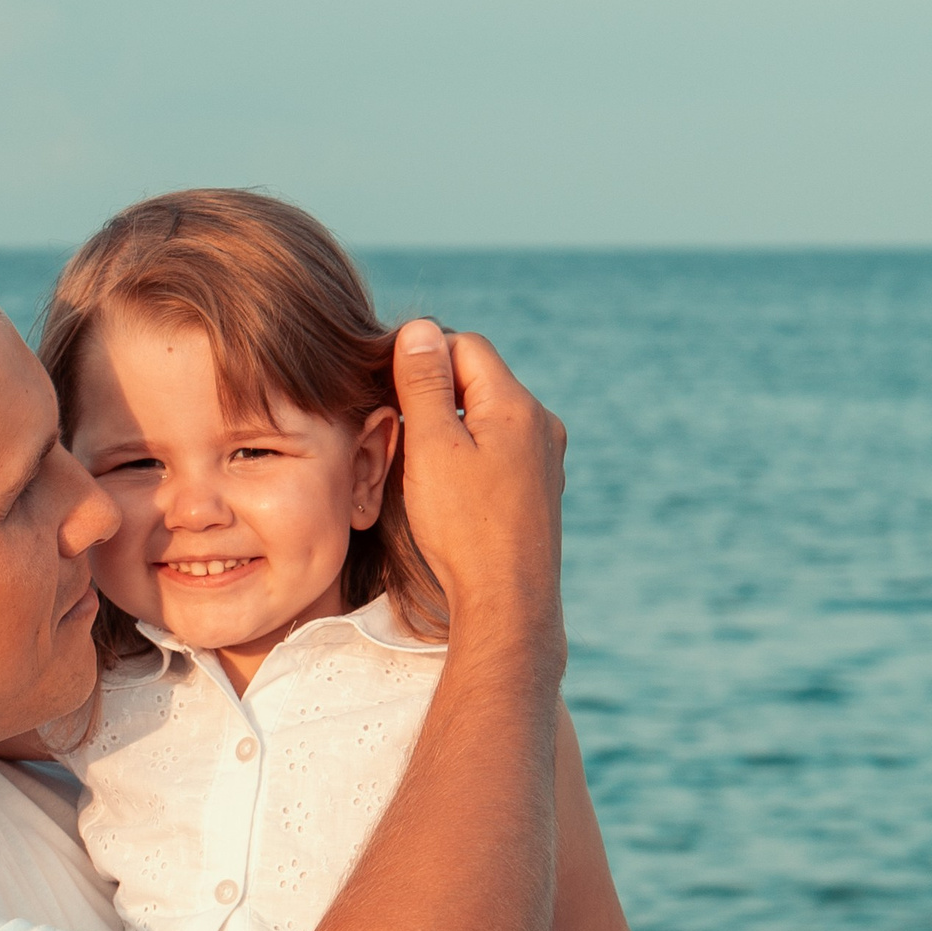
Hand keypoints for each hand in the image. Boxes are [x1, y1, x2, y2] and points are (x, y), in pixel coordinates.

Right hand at [390, 320, 564, 637]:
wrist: (507, 601)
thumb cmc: (464, 526)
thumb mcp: (432, 446)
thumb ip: (424, 383)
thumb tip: (419, 329)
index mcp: (515, 404)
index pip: (465, 346)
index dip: (422, 356)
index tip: (387, 385)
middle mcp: (540, 424)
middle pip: (478, 380)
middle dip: (434, 392)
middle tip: (395, 423)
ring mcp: (544, 459)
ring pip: (486, 417)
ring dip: (449, 425)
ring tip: (417, 459)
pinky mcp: (539, 490)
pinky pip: (499, 450)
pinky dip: (469, 454)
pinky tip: (448, 487)